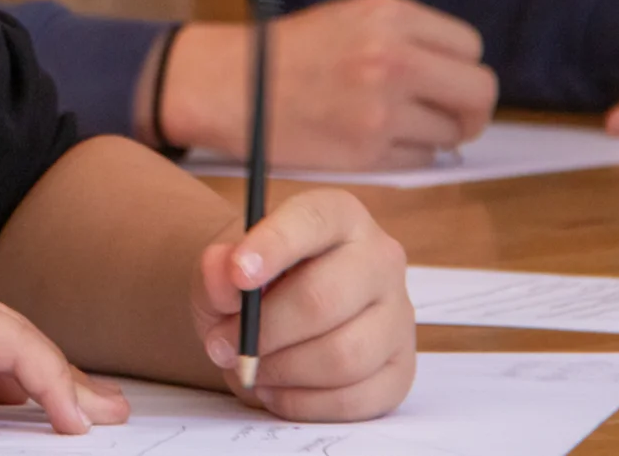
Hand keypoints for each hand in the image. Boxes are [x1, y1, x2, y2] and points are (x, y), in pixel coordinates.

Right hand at [0, 258, 130, 433]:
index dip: (11, 379)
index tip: (39, 413)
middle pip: (4, 342)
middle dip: (50, 378)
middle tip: (87, 412)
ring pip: (18, 344)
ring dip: (62, 382)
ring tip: (95, 416)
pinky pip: (17, 348)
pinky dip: (50, 381)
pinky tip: (70, 415)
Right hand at [157, 0, 496, 168]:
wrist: (230, 87)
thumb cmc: (287, 54)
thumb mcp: (351, 19)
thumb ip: (407, 38)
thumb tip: (459, 74)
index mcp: (389, 15)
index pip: (469, 47)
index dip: (460, 67)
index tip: (444, 80)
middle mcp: (393, 58)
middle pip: (479, 92)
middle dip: (470, 109)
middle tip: (448, 115)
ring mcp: (382, 108)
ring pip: (452, 133)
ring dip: (434, 135)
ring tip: (395, 126)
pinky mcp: (368, 150)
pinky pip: (421, 160)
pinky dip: (407, 156)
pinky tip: (375, 142)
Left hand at [191, 188, 414, 420]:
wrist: (278, 315)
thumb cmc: (256, 283)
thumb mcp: (224, 268)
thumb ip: (217, 268)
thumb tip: (225, 280)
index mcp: (339, 215)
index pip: (312, 220)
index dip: (273, 246)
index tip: (238, 274)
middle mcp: (380, 258)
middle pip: (324, 298)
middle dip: (264, 330)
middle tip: (223, 345)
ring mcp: (399, 316)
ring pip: (343, 356)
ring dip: (282, 371)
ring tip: (250, 368)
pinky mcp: (401, 370)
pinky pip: (355, 398)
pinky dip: (303, 403)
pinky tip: (276, 389)